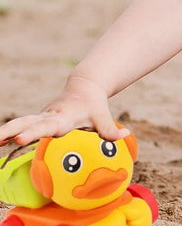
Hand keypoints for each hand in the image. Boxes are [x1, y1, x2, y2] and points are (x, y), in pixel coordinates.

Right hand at [0, 75, 127, 145]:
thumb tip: (125, 134)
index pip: (48, 127)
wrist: (85, 87)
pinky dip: (8, 131)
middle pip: (29, 123)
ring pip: (22, 122)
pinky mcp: (39, 119)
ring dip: (6, 131)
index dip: (35, 133)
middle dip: (14, 130)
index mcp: (64, 117)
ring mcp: (42, 117)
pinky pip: (22, 125)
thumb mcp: (103, 116)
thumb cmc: (94, 105)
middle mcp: (50, 116)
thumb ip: (110, 129)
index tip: (20, 138)